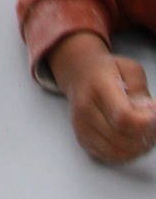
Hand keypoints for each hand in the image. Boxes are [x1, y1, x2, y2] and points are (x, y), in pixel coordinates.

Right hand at [50, 31, 155, 162]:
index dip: (144, 124)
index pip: (123, 116)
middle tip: (152, 126)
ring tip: (143, 134)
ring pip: (117, 152)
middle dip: (144, 138)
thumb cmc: (106, 71)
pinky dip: (126, 154)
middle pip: (122, 139)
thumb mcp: (128, 67)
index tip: (154, 117)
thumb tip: (147, 112)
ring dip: (137, 149)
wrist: (78, 74)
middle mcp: (86, 108)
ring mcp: (82, 126)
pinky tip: (131, 139)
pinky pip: (111, 157)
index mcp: (98, 86)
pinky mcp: (83, 140)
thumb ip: (140, 89)